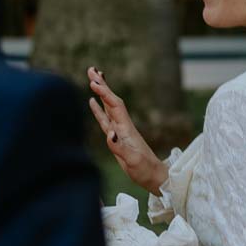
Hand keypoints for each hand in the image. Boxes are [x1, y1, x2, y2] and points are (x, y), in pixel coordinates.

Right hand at [88, 69, 168, 193]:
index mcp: (126, 128)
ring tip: (92, 77)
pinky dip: (97, 109)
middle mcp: (122, 125)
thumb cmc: (144, 169)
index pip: (114, 105)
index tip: (94, 81)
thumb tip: (110, 133)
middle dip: (102, 85)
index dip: (104, 93)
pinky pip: (104, 118)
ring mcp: (119, 130)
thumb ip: (120, 147)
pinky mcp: (116, 137)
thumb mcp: (133, 160)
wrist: (154, 176)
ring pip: (107, 106)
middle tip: (92, 69)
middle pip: (111, 100)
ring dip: (100, 92)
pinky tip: (91, 101)